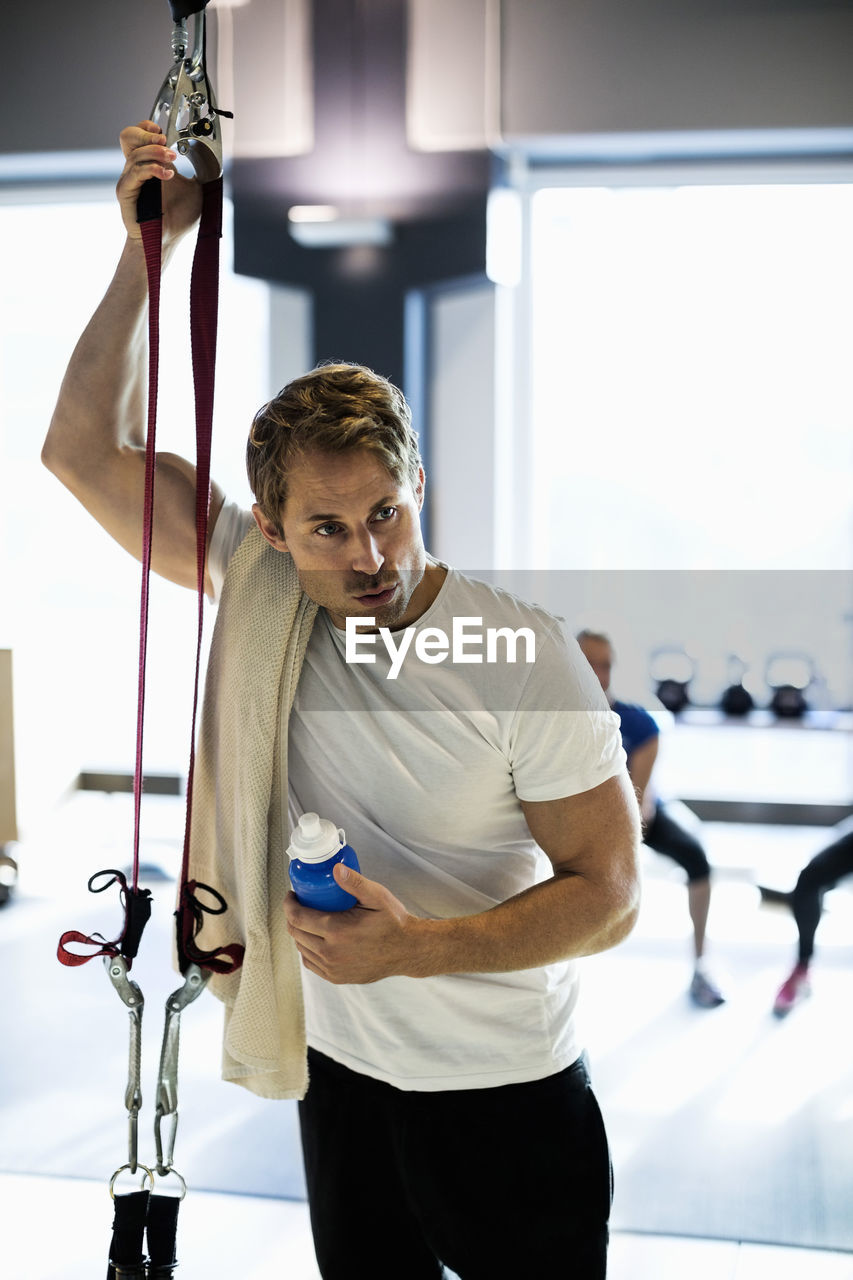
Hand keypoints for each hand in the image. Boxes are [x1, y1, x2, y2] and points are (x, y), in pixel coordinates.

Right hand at [116, 120, 202, 244]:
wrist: (167, 240)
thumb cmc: (178, 219)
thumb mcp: (197, 189)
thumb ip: (202, 172)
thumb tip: (215, 159)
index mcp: (151, 164)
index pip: (141, 135)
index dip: (148, 128)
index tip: (165, 132)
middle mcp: (137, 168)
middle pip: (129, 136)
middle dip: (148, 135)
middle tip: (166, 142)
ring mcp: (130, 179)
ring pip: (135, 153)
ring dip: (156, 152)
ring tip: (172, 161)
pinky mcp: (125, 191)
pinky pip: (135, 173)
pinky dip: (153, 169)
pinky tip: (168, 174)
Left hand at [284, 864, 422, 984]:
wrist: (408, 950)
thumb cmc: (394, 922)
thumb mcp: (377, 896)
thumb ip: (355, 882)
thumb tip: (335, 869)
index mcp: (337, 931)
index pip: (298, 918)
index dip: (289, 905)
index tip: (292, 895)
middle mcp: (331, 952)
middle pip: (296, 933)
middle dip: (292, 917)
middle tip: (299, 904)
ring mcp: (333, 968)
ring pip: (302, 949)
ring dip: (299, 933)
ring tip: (306, 920)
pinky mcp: (337, 977)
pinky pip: (311, 964)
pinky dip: (307, 951)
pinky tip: (314, 940)